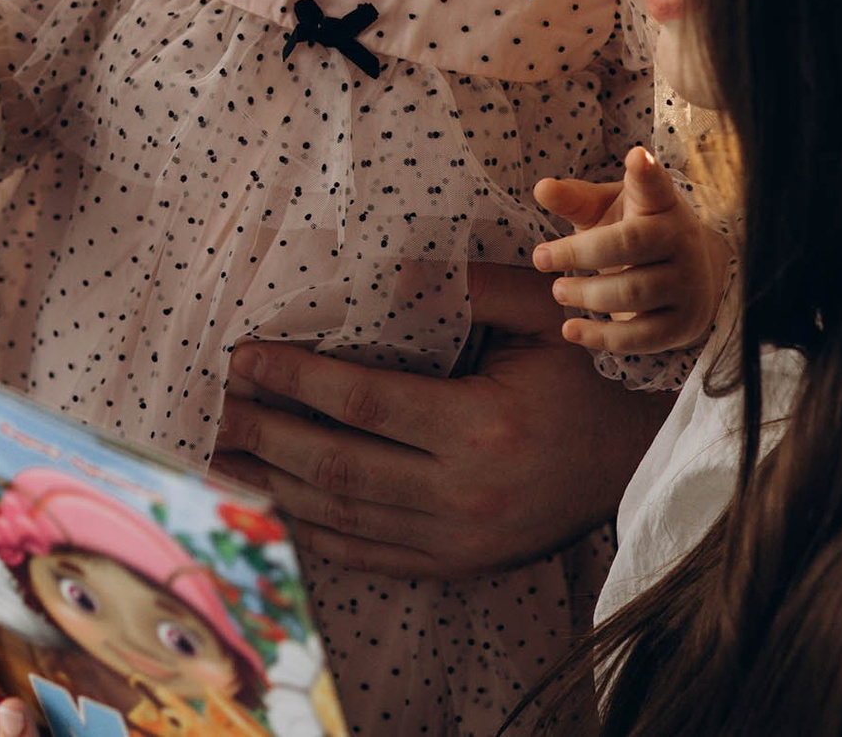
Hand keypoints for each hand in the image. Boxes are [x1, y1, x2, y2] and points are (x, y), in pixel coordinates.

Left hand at [209, 263, 672, 577]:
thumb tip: (385, 275)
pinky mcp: (453, 565)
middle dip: (264, 433)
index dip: (295, 379)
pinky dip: (311, 530)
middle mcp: (462, 494)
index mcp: (481, 428)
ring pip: (340, 517)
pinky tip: (270, 501)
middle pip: (336, 467)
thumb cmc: (580, 381)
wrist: (629, 466)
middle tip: (212, 406)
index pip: (363, 402)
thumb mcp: (543, 319)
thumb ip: (471, 288)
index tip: (244, 357)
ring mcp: (456, 539)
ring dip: (270, 484)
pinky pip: (365, 553)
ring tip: (218, 454)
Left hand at [532, 146, 728, 353]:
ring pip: (633, 291)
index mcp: (662, 204)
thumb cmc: (634, 235)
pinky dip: (599, 336)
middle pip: (630, 243)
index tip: (637, 156)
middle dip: (579, 252)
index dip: (647, 172)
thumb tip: (541, 188)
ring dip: (586, 294)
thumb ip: (576, 199)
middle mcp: (681, 239)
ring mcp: (686, 283)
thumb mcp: (607, 211)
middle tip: (539, 257)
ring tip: (558, 290)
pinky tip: (570, 329)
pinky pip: (640, 337)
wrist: (686, 281)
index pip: (656, 185)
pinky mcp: (682, 324)